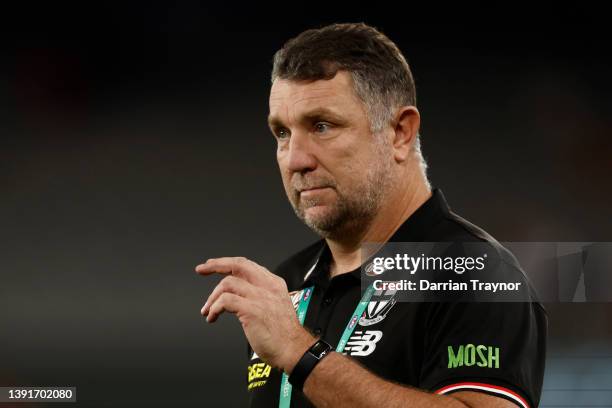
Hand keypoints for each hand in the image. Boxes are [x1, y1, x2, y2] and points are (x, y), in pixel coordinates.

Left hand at [196, 257, 315, 371]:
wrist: (294, 351)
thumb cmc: (284, 335)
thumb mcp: (275, 307)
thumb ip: (261, 297)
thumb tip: (238, 295)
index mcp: (273, 284)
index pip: (247, 265)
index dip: (227, 263)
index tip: (213, 265)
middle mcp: (267, 287)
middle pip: (238, 265)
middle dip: (216, 265)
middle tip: (201, 270)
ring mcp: (260, 297)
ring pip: (228, 283)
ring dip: (212, 297)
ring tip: (208, 310)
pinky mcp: (252, 310)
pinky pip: (225, 301)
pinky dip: (215, 308)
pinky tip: (212, 317)